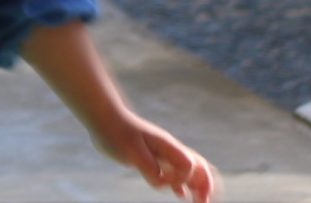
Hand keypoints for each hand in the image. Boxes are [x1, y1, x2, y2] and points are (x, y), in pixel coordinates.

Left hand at [93, 110, 219, 201]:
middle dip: (205, 186)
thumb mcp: (130, 150)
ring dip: (197, 187)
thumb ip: (147, 166)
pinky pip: (173, 172)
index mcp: (167, 146)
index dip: (182, 178)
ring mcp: (163, 153)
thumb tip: (160, 180)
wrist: (104, 117)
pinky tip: (180, 194)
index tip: (165, 182)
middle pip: (198, 168)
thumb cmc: (116, 131)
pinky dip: (181, 184)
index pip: (188, 165)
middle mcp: (169, 150)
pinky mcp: (153, 158)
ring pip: (189, 171)